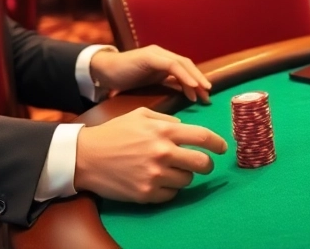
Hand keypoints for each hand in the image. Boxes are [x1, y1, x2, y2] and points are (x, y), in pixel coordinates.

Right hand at [74, 107, 226, 202]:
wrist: (86, 157)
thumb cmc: (114, 133)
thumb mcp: (140, 115)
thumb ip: (166, 119)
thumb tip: (185, 127)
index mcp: (164, 130)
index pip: (203, 137)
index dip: (218, 143)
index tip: (223, 147)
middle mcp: (162, 153)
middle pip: (202, 164)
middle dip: (208, 165)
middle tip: (204, 165)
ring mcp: (155, 175)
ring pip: (187, 180)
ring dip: (184, 176)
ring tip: (171, 170)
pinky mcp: (146, 193)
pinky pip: (171, 194)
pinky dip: (169, 188)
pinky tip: (158, 180)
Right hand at [90, 46, 211, 103]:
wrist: (104, 72)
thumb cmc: (124, 80)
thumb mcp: (149, 85)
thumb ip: (166, 87)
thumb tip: (184, 98)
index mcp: (163, 63)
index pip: (186, 71)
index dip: (197, 83)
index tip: (205, 99)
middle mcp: (162, 55)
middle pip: (188, 66)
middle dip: (199, 81)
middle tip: (208, 96)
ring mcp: (156, 54)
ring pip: (182, 63)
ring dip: (195, 77)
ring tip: (203, 91)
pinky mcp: (150, 56)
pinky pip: (171, 65)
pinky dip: (184, 75)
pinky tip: (192, 85)